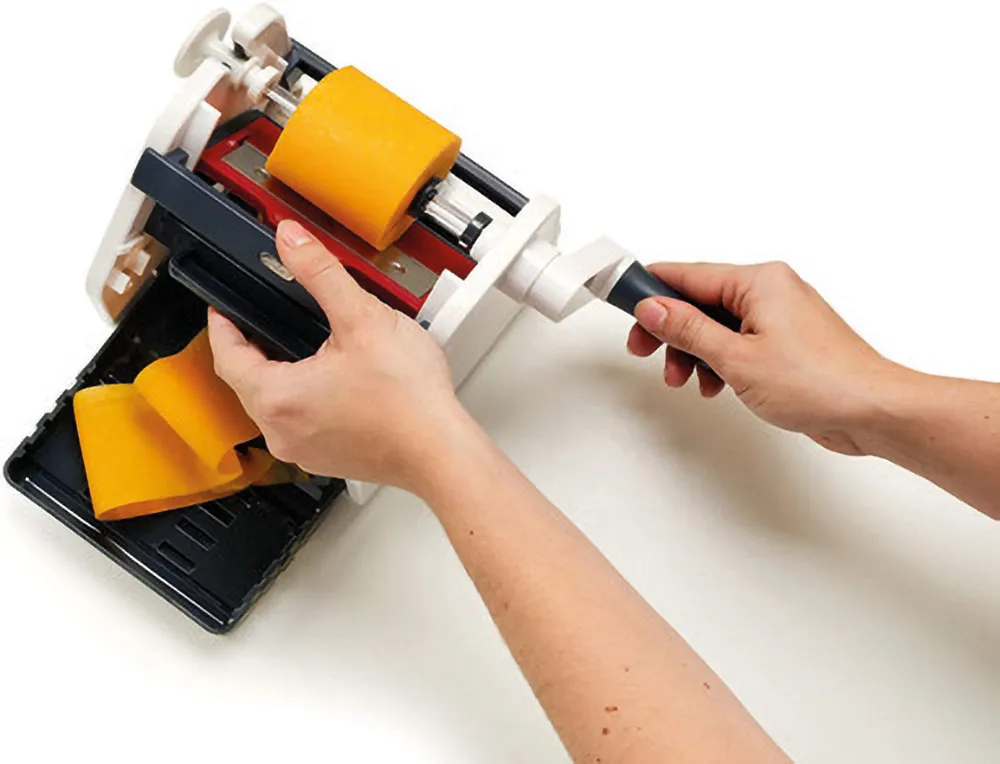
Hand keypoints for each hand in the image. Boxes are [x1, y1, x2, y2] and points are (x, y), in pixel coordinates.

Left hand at [207, 220, 466, 491]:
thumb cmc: (408, 399)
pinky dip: (308, 401)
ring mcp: (304, 450)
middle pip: (247, 382)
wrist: (441, 449)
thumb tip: (291, 241)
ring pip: (275, 405)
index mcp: (277, 398)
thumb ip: (320, 272)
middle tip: (261, 322)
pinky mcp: (328, 459)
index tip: (221, 310)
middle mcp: (282, 431)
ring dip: (282, 376)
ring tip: (305, 349)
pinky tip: (335, 385)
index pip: (226, 356)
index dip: (221, 326)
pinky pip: (302, 424)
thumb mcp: (361, 318)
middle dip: (253, 349)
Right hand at [627, 261, 898, 454]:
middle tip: (644, 351)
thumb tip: (654, 308)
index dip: (650, 289)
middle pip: (699, 300)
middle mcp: (770, 290)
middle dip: (670, 330)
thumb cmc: (820, 382)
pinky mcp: (786, 341)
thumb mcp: (736, 358)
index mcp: (759, 280)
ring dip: (694, 352)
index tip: (621, 297)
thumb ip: (689, 330)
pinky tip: (716, 385)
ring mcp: (780, 316)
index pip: (687, 275)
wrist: (873, 411)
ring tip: (686, 379)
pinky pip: (737, 341)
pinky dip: (719, 361)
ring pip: (716, 324)